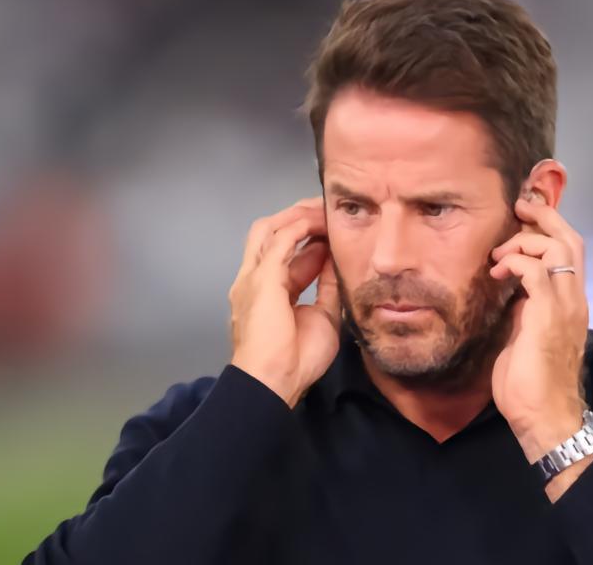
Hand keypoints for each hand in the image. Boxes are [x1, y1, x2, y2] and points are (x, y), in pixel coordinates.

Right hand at [228, 196, 340, 406]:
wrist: (274, 381)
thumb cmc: (295, 361)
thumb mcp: (323, 316)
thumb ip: (328, 289)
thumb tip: (338, 265)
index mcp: (269, 292)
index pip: (288, 255)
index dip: (312, 241)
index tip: (336, 233)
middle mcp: (256, 280)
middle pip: (271, 233)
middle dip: (299, 218)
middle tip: (327, 212)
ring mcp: (254, 277)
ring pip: (271, 229)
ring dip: (300, 216)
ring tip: (324, 210)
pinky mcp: (261, 278)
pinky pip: (279, 239)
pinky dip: (299, 226)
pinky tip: (318, 221)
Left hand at [489, 196, 589, 463]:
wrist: (544, 418)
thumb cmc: (531, 384)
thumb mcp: (526, 335)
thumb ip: (524, 308)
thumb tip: (508, 289)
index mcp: (571, 303)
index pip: (571, 251)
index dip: (551, 227)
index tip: (525, 215)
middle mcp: (575, 299)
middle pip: (571, 239)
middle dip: (544, 217)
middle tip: (517, 209)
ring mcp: (565, 306)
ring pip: (558, 248)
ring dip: (526, 239)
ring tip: (500, 253)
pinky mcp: (548, 315)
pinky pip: (537, 270)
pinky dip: (516, 261)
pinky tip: (498, 271)